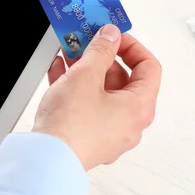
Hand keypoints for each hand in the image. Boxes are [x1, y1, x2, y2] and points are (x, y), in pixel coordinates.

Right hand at [32, 24, 161, 170]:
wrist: (46, 158)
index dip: (131, 46)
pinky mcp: (87, 135)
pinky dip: (75, 85)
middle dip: (101, 55)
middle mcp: (128, 122)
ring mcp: (107, 131)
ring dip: (85, 68)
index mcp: (138, 108)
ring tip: (68, 52)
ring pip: (100, 91)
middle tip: (86, 40)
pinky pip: (86, 104)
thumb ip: (101, 50)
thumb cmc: (71, 126)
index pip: (148, 67)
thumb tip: (111, 35)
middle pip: (122, 78)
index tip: (112, 35)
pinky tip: (59, 70)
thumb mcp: (86, 75)